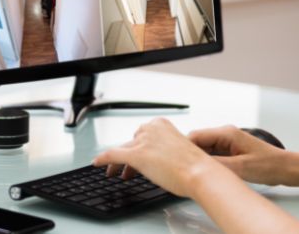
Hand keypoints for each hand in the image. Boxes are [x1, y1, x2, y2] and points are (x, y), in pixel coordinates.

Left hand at [92, 118, 224, 197]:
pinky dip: (103, 159)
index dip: (137, 147)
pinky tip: (97, 164)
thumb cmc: (196, 166)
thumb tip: (154, 158)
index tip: (135, 156)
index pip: (142, 136)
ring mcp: (143, 141)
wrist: (201, 173)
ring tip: (116, 173)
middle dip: (129, 156)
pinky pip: (112, 155)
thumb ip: (164, 149)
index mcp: (162, 124)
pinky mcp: (136, 155)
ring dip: (117, 162)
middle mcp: (150, 129)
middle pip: (132, 143)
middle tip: (127, 169)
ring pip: (122, 151)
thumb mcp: (179, 150)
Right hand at [188, 125, 290, 185]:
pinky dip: (209, 163)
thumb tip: (195, 166)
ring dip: (200, 161)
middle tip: (185, 171)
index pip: (194, 136)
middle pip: (197, 142)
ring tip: (196, 173)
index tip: (178, 163)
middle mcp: (225, 134)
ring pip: (204, 149)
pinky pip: (212, 155)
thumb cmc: (269, 165)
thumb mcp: (240, 168)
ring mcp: (227, 142)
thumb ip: (216, 165)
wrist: (287, 169)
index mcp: (226, 133)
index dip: (183, 150)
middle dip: (190, 156)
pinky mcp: (230, 150)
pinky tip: (209, 173)